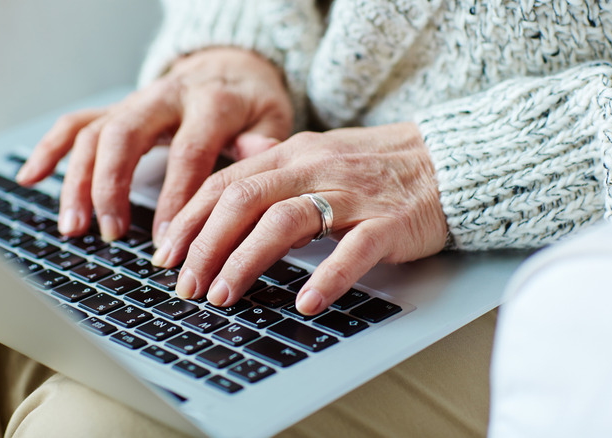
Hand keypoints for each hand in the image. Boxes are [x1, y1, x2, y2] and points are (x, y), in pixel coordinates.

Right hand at [15, 48, 292, 240]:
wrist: (233, 67)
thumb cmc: (253, 103)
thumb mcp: (272, 118)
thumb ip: (263, 141)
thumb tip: (260, 157)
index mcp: (211, 103)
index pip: (188, 152)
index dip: (175, 199)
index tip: (167, 242)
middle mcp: (167, 97)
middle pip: (126, 135)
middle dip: (112, 187)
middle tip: (112, 234)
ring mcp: (137, 102)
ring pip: (95, 133)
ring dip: (77, 181)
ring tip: (74, 228)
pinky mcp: (119, 108)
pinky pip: (77, 123)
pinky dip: (50, 149)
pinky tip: (30, 178)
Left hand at [151, 123, 448, 313]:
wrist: (446, 160)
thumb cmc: (378, 164)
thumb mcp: (319, 152)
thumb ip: (275, 160)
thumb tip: (235, 160)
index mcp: (292, 155)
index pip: (226, 183)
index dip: (189, 219)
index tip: (165, 255)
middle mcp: (314, 168)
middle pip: (243, 201)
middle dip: (206, 245)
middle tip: (186, 285)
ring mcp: (352, 194)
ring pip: (286, 221)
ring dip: (247, 260)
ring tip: (225, 296)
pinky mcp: (388, 221)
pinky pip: (354, 248)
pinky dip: (327, 275)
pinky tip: (306, 302)